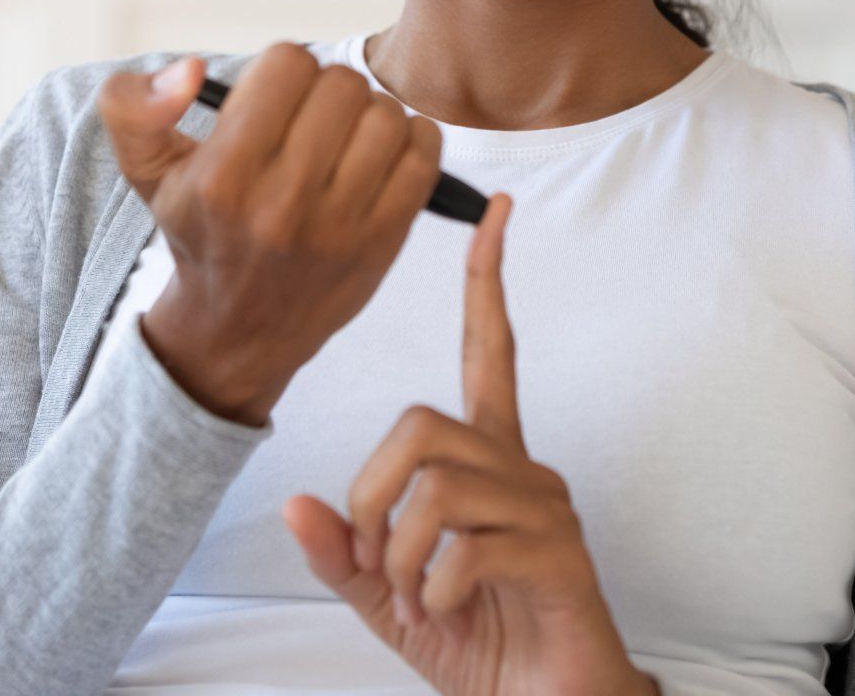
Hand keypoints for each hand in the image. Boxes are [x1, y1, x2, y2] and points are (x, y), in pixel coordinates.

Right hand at [96, 42, 443, 425]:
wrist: (240, 329)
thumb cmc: (200, 232)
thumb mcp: (147, 171)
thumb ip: (134, 106)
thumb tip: (188, 69)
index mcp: (223, 178)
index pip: (287, 64)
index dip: (282, 70)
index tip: (273, 99)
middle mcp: (282, 204)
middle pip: (342, 84)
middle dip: (326, 88)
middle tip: (310, 117)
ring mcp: (341, 225)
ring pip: (387, 114)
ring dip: (370, 112)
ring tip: (344, 136)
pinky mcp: (386, 238)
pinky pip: (425, 151)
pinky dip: (411, 138)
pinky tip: (380, 152)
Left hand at [282, 193, 658, 695]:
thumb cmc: (480, 643)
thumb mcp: (390, 599)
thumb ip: (346, 554)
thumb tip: (295, 506)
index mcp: (486, 464)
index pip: (487, 350)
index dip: (486, 282)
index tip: (495, 212)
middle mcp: (522, 469)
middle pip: (422, 423)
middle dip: (373, 497)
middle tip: (380, 564)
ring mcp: (546, 510)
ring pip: (438, 485)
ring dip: (403, 555)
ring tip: (421, 599)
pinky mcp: (559, 556)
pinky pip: (468, 546)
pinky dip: (437, 589)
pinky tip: (450, 614)